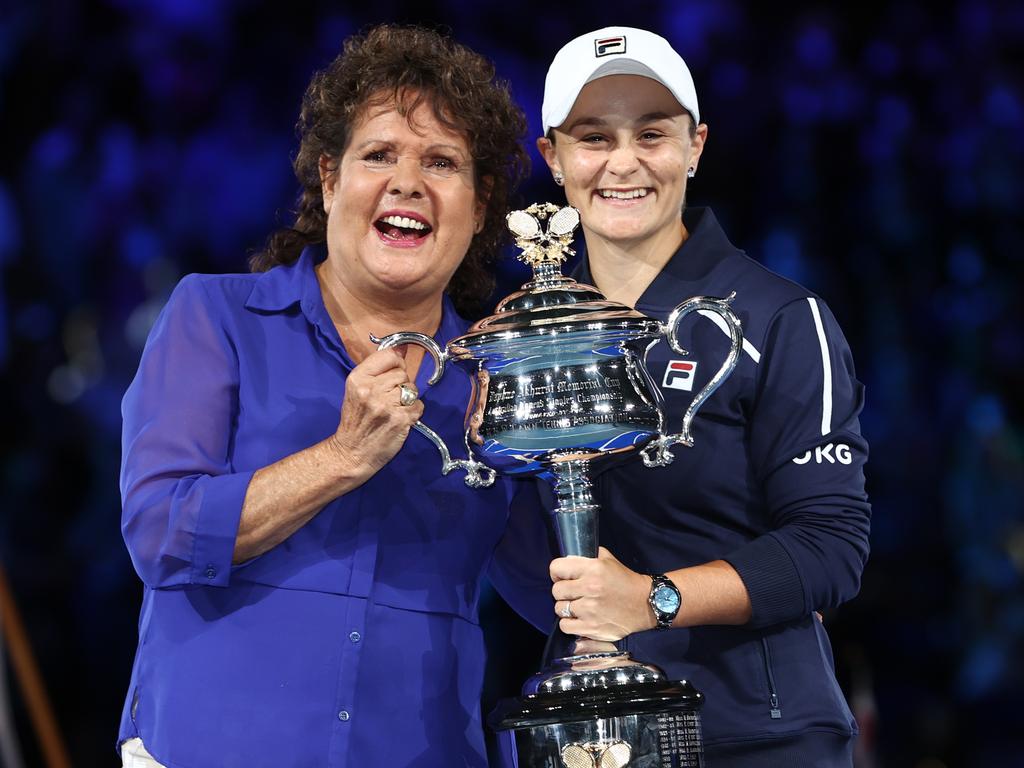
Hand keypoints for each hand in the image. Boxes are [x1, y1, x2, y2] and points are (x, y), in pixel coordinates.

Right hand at [329, 348, 422, 478]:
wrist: (351, 453)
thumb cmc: (355, 420)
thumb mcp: (356, 389)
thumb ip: (378, 368)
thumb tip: (402, 348)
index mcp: (358, 379)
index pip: (389, 356)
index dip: (396, 363)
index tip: (393, 371)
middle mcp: (372, 390)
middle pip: (402, 373)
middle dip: (399, 384)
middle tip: (387, 399)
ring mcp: (387, 406)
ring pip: (412, 389)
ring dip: (407, 399)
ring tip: (393, 409)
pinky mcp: (401, 420)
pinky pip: (418, 406)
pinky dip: (413, 412)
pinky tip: (399, 419)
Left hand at [550, 547, 653, 640]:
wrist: (645, 604)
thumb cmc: (624, 581)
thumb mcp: (607, 560)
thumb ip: (585, 557)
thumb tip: (566, 560)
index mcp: (592, 568)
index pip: (556, 568)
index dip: (557, 573)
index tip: (563, 577)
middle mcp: (590, 588)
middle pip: (556, 590)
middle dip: (563, 591)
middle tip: (574, 593)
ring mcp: (590, 609)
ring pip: (559, 609)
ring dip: (566, 608)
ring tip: (578, 606)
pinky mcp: (592, 628)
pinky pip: (565, 626)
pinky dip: (569, 623)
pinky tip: (579, 618)